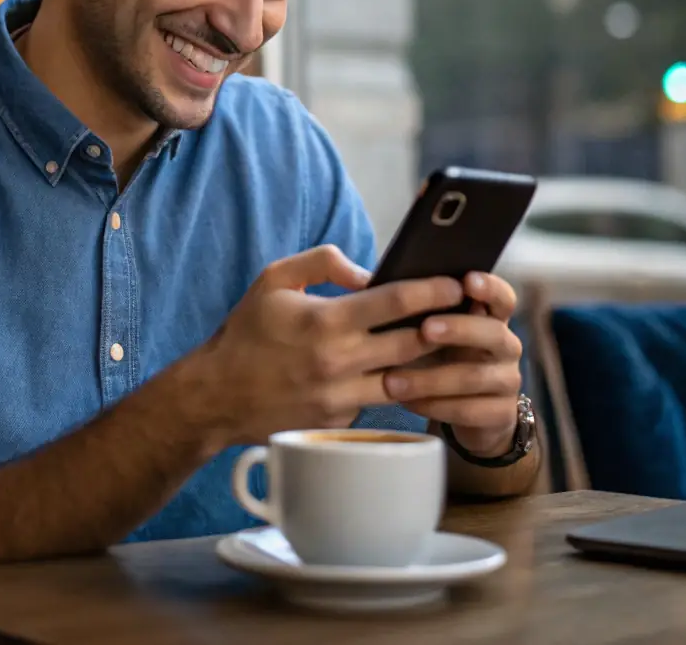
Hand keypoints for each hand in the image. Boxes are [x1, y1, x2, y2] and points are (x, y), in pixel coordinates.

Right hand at [196, 246, 461, 446]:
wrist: (217, 396)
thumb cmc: (247, 331)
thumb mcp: (274, 279)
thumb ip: (323, 262)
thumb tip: (368, 272)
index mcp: (327, 321)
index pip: (396, 303)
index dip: (433, 290)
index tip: (456, 281)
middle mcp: (339, 362)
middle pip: (413, 343)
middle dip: (445, 325)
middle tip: (469, 311)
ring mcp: (340, 398)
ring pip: (405, 379)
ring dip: (431, 362)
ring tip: (452, 343)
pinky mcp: (339, 423)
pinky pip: (379, 401)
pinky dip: (397, 385)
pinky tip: (413, 372)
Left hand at [381, 272, 521, 458]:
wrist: (466, 410)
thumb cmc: (439, 355)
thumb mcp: (431, 328)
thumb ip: (413, 305)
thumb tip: (363, 282)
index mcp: (491, 317)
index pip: (502, 296)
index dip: (489, 287)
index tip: (466, 281)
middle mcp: (506, 345)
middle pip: (493, 333)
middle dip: (459, 329)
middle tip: (425, 329)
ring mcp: (508, 381)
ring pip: (474, 377)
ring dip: (432, 378)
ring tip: (392, 380)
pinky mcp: (501, 415)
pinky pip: (469, 411)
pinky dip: (435, 406)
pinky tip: (408, 403)